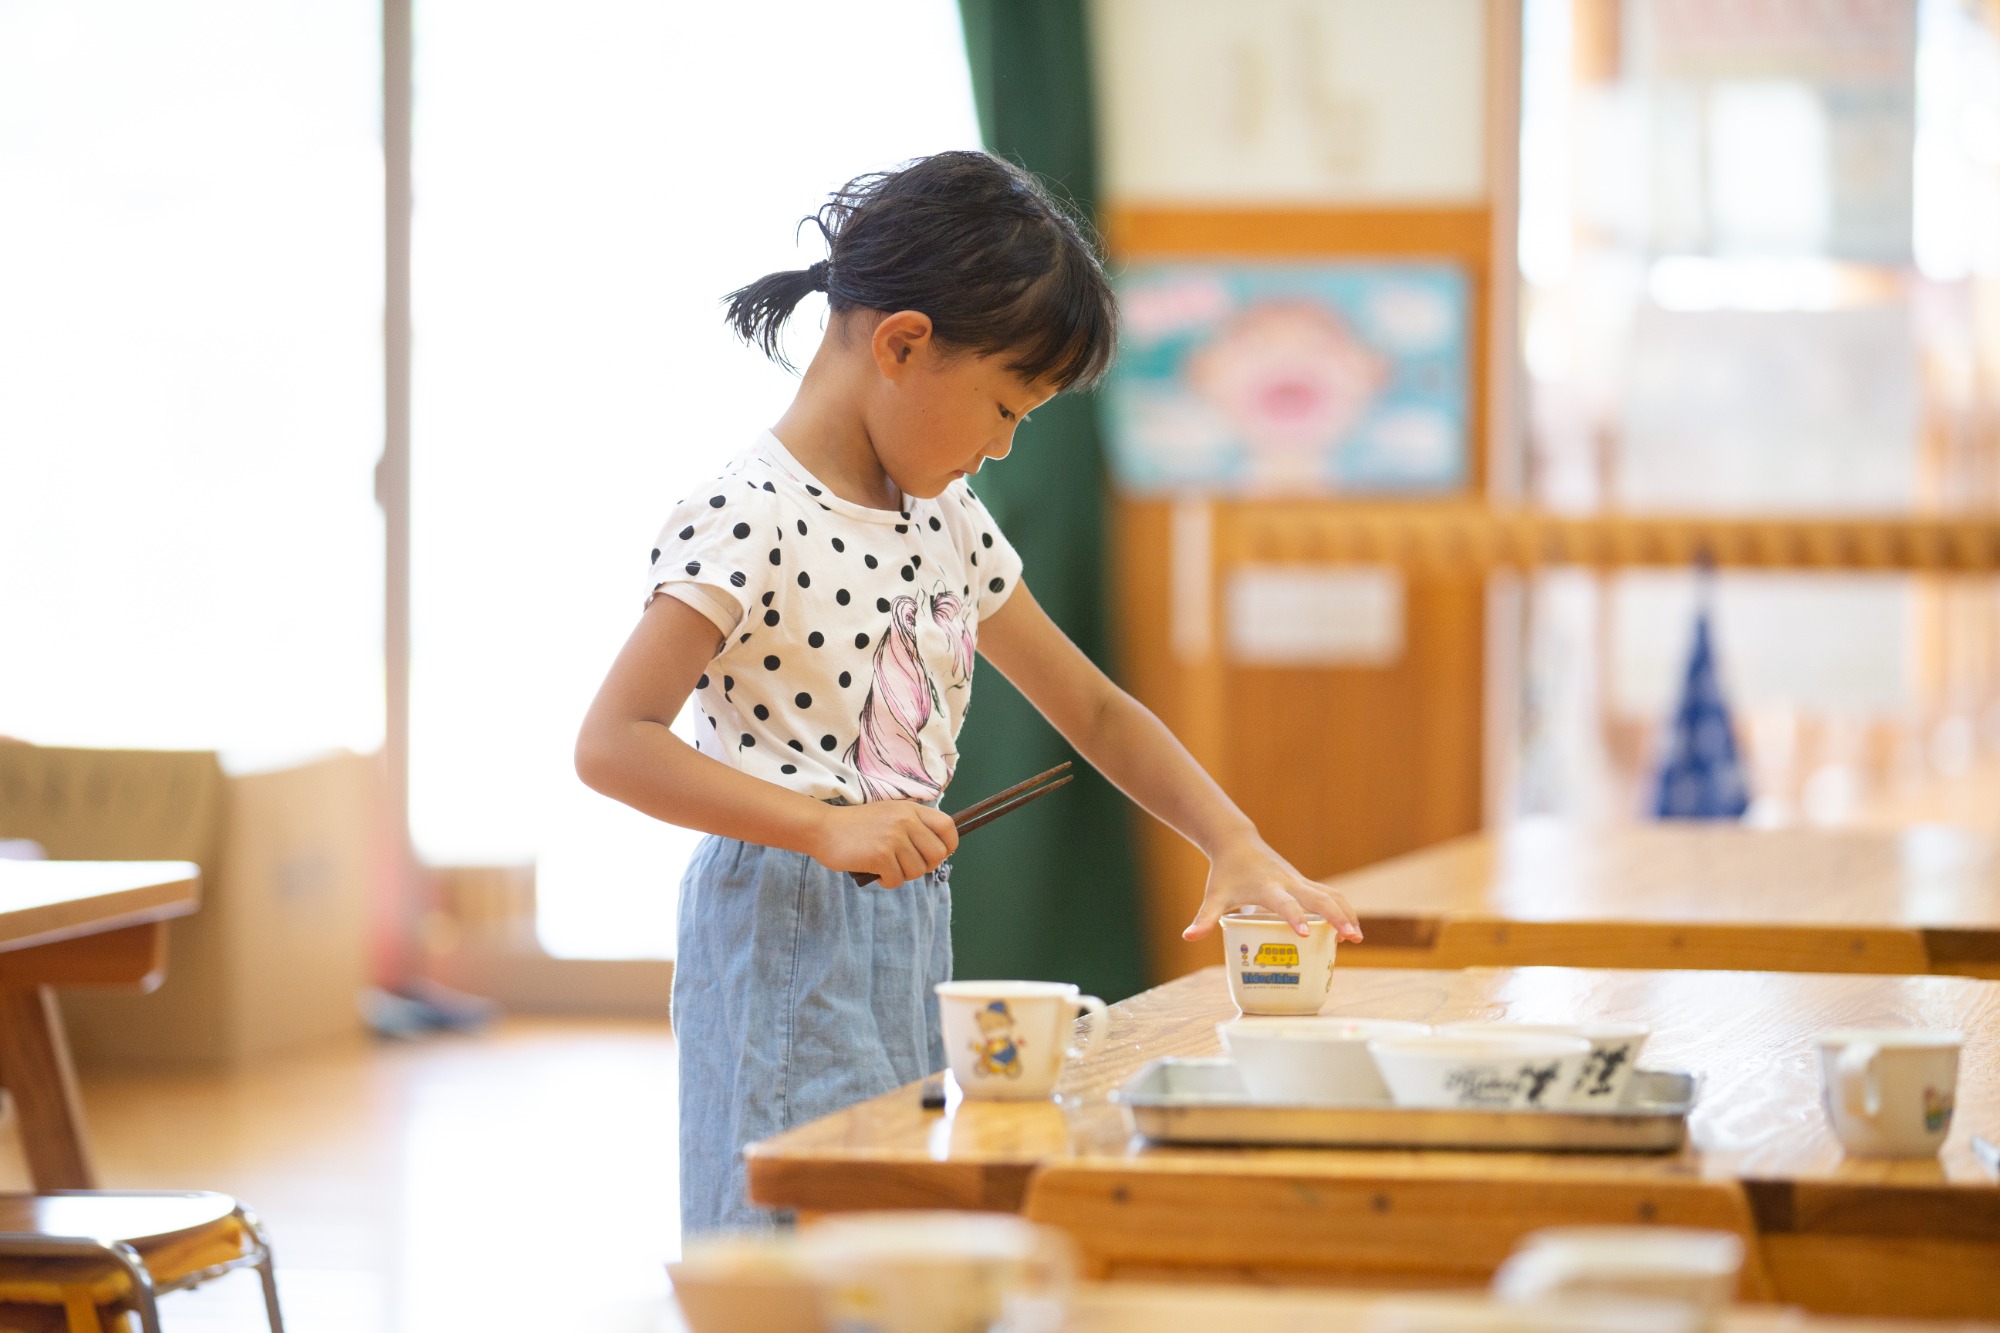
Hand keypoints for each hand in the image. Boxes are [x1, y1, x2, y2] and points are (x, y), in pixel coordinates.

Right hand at [812, 800, 958, 887]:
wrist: (823, 828)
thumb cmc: (857, 826)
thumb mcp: (890, 814)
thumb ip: (913, 826)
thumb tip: (937, 851)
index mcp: (911, 809)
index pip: (948, 827)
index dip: (949, 845)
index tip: (936, 855)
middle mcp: (906, 821)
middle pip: (937, 854)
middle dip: (924, 866)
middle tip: (905, 865)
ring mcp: (893, 838)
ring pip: (917, 871)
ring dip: (902, 875)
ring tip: (885, 866)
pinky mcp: (880, 855)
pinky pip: (897, 880)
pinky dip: (887, 881)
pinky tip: (875, 871)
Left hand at [1183, 836, 1361, 942]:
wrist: (1237, 843)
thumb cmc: (1226, 873)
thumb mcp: (1214, 896)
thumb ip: (1204, 919)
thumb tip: (1188, 938)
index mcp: (1267, 887)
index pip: (1284, 904)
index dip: (1294, 918)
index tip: (1306, 935)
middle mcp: (1289, 882)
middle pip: (1319, 898)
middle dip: (1336, 917)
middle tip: (1351, 938)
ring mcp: (1300, 881)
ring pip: (1331, 895)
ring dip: (1346, 913)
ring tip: (1356, 937)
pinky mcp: (1305, 883)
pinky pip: (1330, 895)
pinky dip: (1342, 909)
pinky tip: (1347, 928)